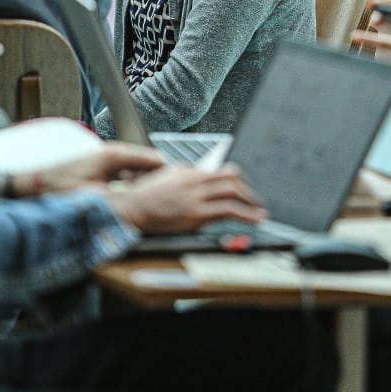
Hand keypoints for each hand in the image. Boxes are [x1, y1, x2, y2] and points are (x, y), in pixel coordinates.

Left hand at [7, 144, 164, 197]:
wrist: (31, 186)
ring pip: (135, 168)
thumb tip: (147, 200)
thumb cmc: (59, 189)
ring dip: (146, 181)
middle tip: (175, 193)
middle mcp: (111, 152)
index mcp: (114, 154)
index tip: (184, 183)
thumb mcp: (97, 196)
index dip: (170, 173)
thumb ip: (127, 196)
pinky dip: (132, 183)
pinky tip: (134, 198)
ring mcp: (104, 158)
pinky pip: (123, 173)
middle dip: (160, 178)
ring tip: (159, 197)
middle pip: (146, 163)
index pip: (152, 159)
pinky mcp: (98, 166)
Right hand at [106, 163, 266, 234]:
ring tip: (260, 213)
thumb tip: (197, 172)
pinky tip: (254, 220)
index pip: (224, 171)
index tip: (246, 190)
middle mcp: (195, 181)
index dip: (240, 181)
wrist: (130, 208)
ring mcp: (195, 197)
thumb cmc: (144, 196)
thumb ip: (183, 173)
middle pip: (233, 179)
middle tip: (256, 203)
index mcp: (189, 172)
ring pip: (233, 193)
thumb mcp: (165, 176)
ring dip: (251, 203)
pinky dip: (246, 215)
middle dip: (249, 192)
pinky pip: (227, 211)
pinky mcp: (194, 215)